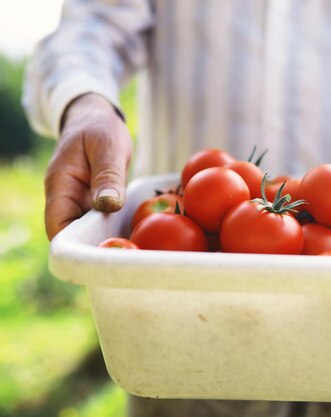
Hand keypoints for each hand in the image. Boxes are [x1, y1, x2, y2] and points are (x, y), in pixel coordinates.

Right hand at [44, 93, 131, 239]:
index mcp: (60, 186)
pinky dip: (115, 226)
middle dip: (96, 245)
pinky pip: (102, 220)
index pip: (57, 227)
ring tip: (134, 246)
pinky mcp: (95, 202)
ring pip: (89, 229)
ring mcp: (80, 202)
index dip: (75, 244)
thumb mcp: (108, 147)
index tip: (103, 250)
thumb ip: (108, 176)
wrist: (96, 118)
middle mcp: (66, 199)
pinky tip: (136, 231)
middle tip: (126, 252)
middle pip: (74, 234)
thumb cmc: (99, 128)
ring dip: (108, 237)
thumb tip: (108, 206)